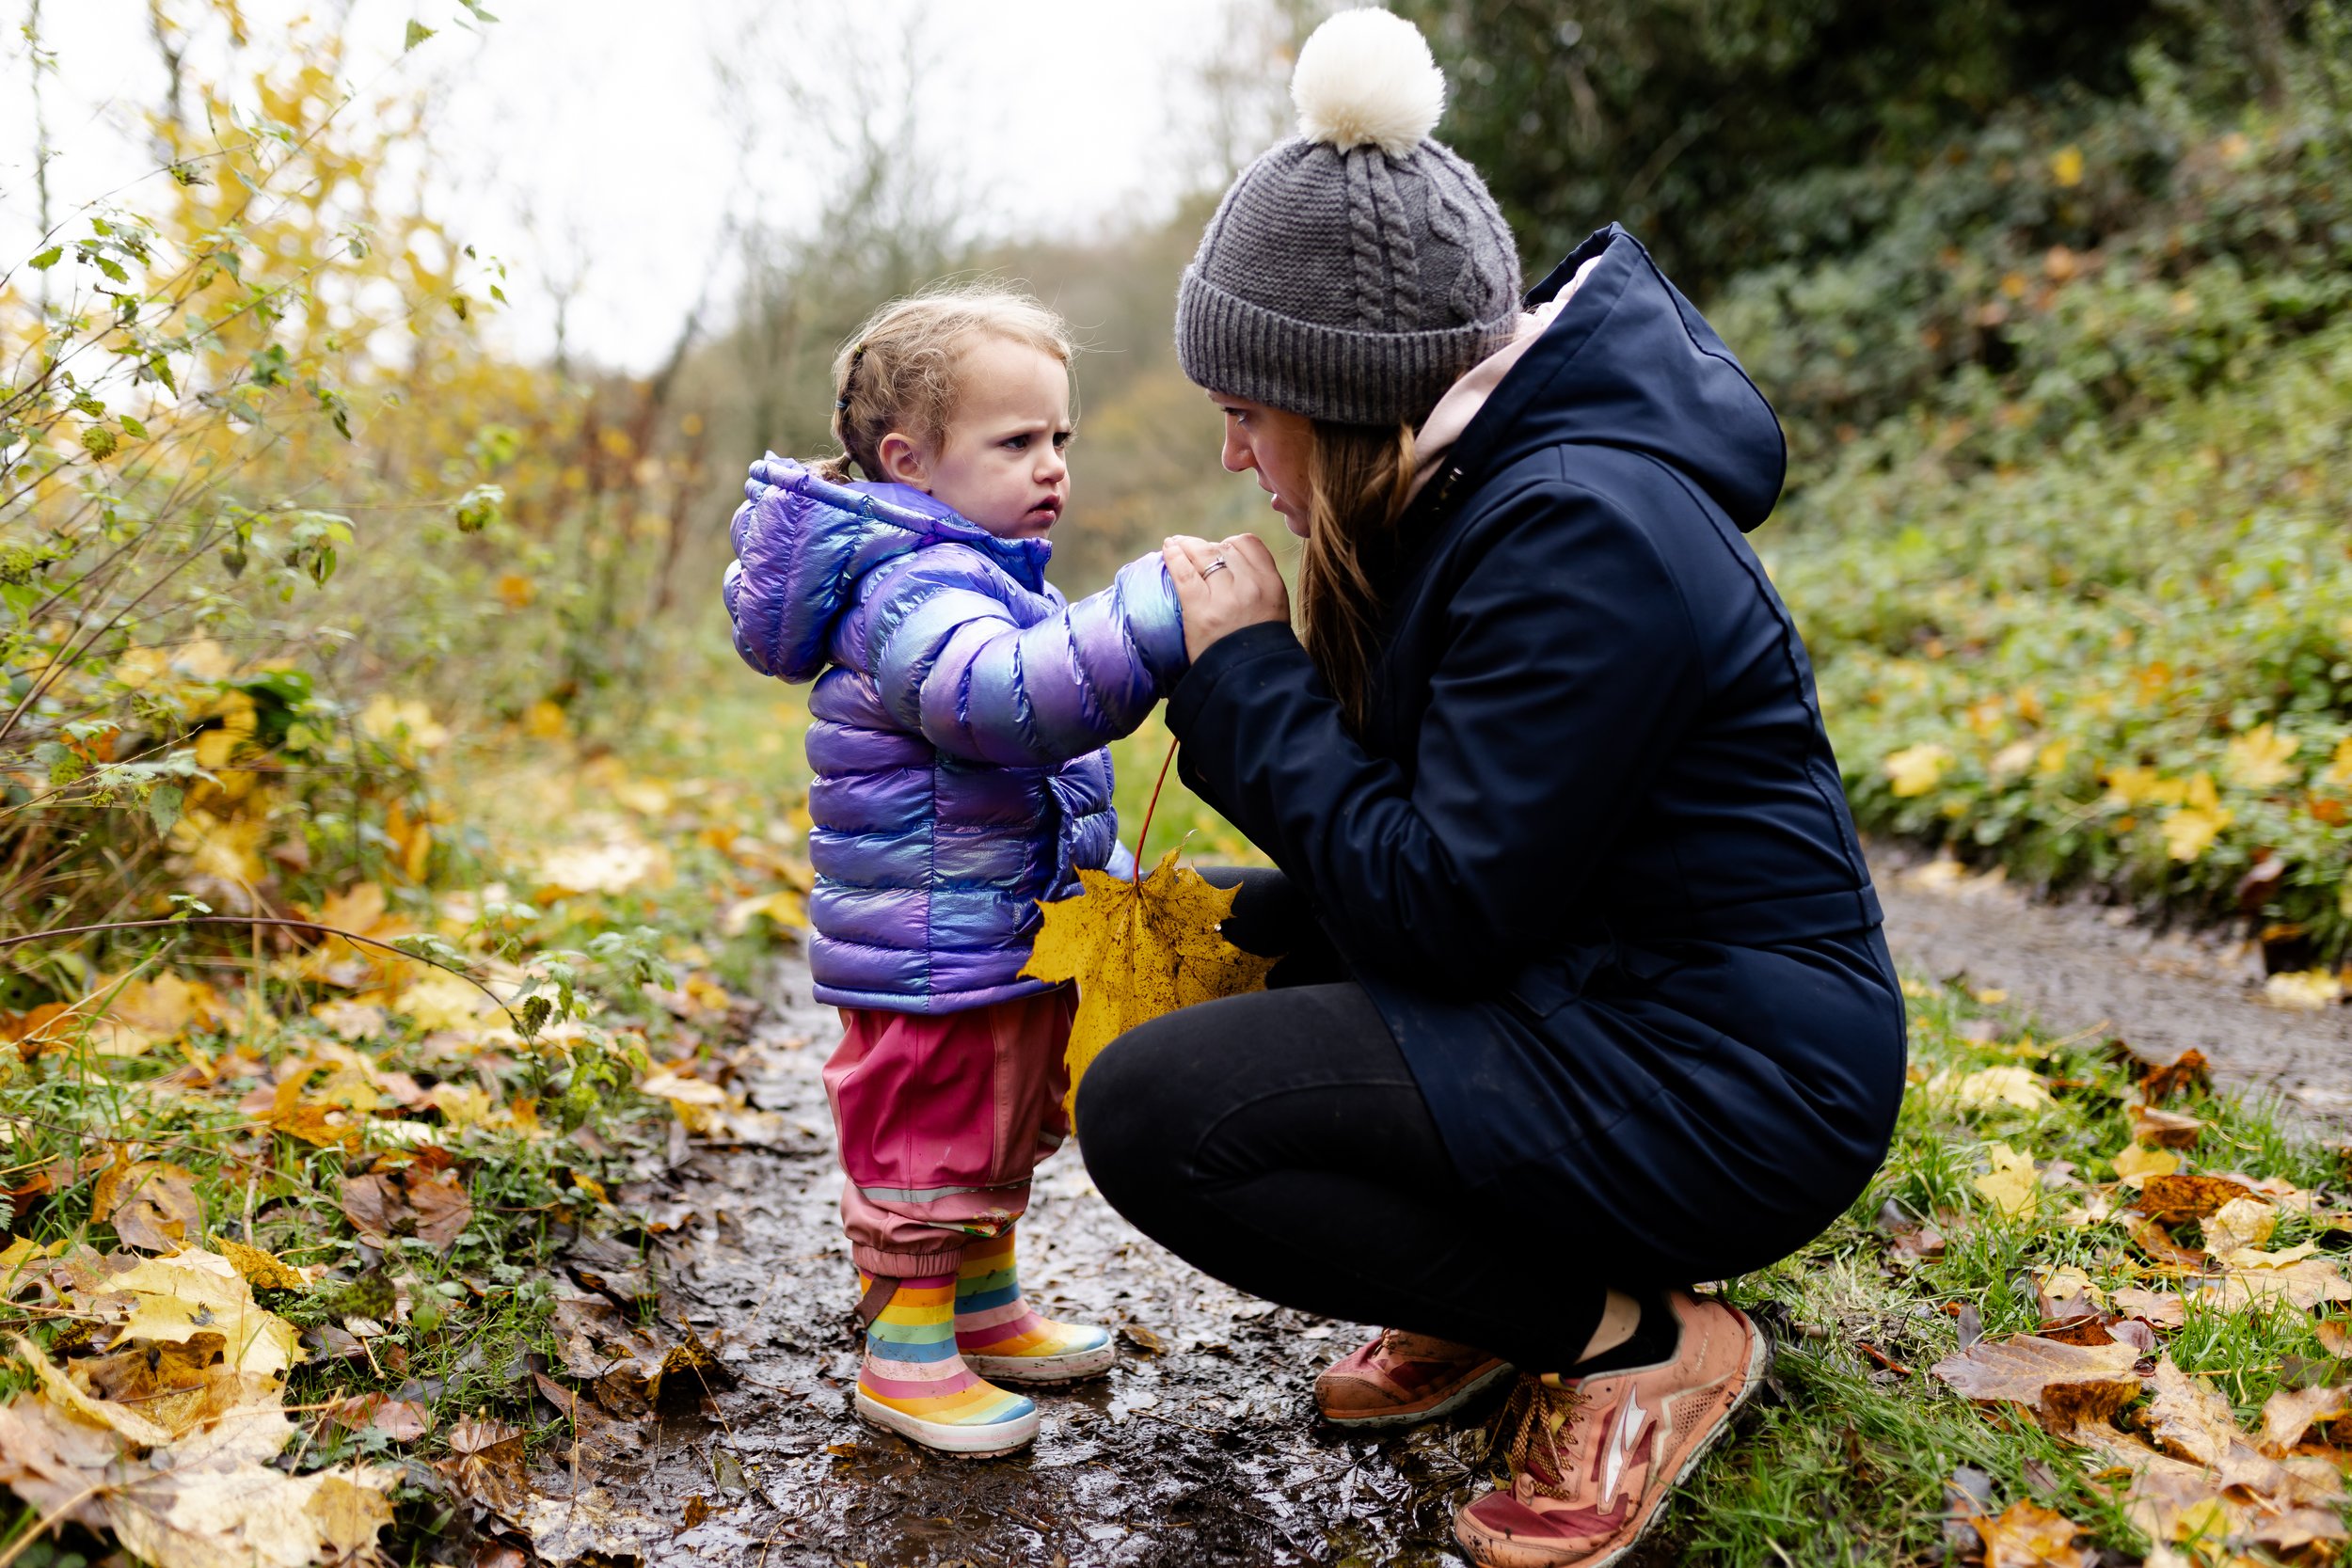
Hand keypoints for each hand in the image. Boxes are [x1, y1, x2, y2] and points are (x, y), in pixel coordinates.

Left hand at [1163, 533, 1288, 662]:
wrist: (1250, 683)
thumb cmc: (1259, 650)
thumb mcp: (1274, 612)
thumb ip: (1259, 587)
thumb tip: (1233, 565)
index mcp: (1271, 584)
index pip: (1248, 544)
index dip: (1230, 545)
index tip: (1220, 552)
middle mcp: (1250, 586)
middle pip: (1223, 548)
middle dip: (1206, 547)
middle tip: (1193, 551)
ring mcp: (1224, 597)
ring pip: (1202, 554)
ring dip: (1186, 546)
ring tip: (1175, 544)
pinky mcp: (1200, 610)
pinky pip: (1183, 572)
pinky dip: (1173, 556)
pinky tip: (1167, 549)